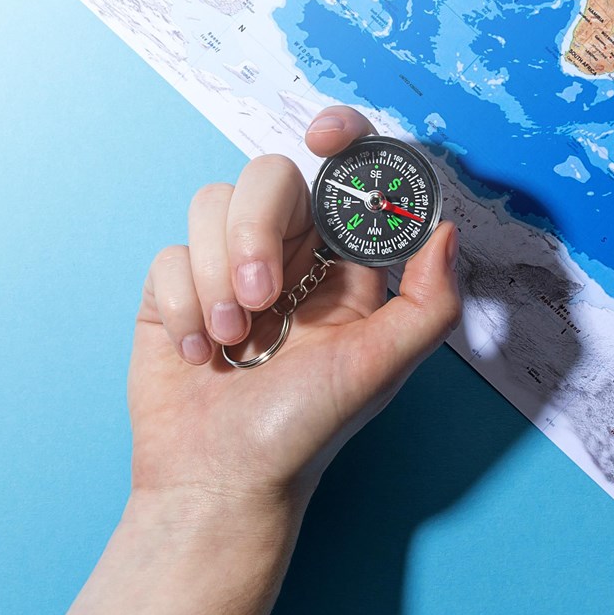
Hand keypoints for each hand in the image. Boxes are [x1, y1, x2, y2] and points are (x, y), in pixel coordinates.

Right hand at [127, 106, 461, 521]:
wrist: (220, 478)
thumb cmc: (304, 429)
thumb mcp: (381, 366)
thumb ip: (430, 300)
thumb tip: (444, 227)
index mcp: (342, 264)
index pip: (345, 174)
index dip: (343, 137)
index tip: (324, 136)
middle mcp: (287, 255)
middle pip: (269, 176)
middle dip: (256, 231)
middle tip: (260, 300)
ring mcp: (226, 267)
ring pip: (211, 204)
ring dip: (216, 275)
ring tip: (232, 341)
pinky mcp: (176, 288)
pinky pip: (169, 253)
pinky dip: (182, 305)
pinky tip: (200, 354)